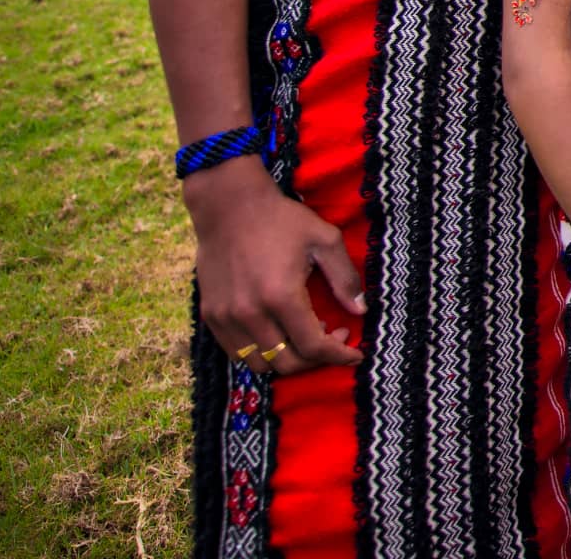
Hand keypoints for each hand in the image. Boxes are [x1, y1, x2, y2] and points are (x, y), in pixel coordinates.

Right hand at [186, 159, 365, 377]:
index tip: (354, 352)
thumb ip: (345, 278)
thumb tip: (360, 310)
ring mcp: (226, 318)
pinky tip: (278, 332)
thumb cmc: (281, 219)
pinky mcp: (211, 315)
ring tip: (304, 335)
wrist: (228, 205)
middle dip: (316, 360)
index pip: (313, 347)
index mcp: (281, 297)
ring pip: (259, 364)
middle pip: (287, 363)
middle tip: (332, 339)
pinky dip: (261, 353)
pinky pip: (236, 352)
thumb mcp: (325, 239)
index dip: (338, 355)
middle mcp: (250, 314)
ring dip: (288, 359)